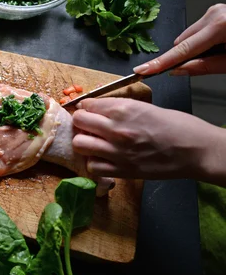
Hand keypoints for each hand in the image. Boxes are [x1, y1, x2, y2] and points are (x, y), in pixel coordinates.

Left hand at [71, 98, 225, 184]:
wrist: (196, 151)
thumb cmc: (178, 126)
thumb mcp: (146, 107)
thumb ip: (120, 109)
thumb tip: (100, 109)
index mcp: (124, 109)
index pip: (87, 104)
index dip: (86, 107)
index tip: (89, 110)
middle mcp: (116, 129)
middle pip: (79, 121)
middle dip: (81, 122)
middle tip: (88, 125)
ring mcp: (117, 151)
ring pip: (79, 144)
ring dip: (83, 141)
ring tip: (93, 141)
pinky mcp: (121, 170)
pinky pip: (92, 166)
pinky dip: (93, 162)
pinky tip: (102, 158)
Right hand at [133, 3, 225, 75]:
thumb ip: (206, 66)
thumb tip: (178, 70)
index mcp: (220, 25)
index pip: (182, 49)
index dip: (161, 63)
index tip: (142, 70)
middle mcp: (214, 14)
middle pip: (183, 42)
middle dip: (187, 57)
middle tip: (207, 65)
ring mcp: (215, 11)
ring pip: (189, 37)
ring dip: (197, 49)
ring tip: (222, 52)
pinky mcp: (216, 12)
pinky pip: (198, 31)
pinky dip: (204, 42)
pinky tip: (221, 44)